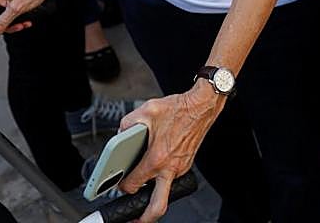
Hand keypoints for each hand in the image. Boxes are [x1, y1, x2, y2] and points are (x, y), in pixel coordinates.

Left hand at [117, 84, 224, 222]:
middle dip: (144, 218)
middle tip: (134, 219)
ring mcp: (180, 169)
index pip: (133, 185)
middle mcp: (170, 168)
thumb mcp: (145, 111)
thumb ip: (126, 125)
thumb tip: (119, 136)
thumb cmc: (177, 109)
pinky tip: (157, 165)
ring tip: (143, 188)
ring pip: (165, 191)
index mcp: (157, 158)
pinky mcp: (186, 165)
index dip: (122, 187)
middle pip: (157, 206)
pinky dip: (162, 176)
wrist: (201, 107)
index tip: (118, 184)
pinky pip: (171, 178)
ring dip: (153, 193)